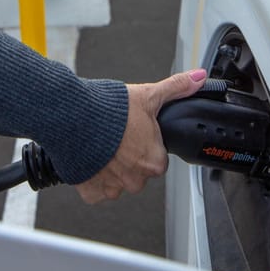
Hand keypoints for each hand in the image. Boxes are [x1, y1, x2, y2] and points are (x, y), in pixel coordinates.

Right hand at [75, 68, 207, 203]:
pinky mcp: (91, 192)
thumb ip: (176, 88)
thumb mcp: (148, 95)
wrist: (72, 119)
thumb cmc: (109, 110)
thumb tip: (198, 78)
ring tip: (102, 145)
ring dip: (111, 167)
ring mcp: (113, 188)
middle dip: (129, 157)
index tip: (135, 133)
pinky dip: (93, 176)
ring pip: (117, 181)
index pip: (158, 157)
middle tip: (118, 137)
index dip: (146, 143)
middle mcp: (136, 180)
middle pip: (138, 171)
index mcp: (154, 162)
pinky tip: (91, 157)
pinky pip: (96, 190)